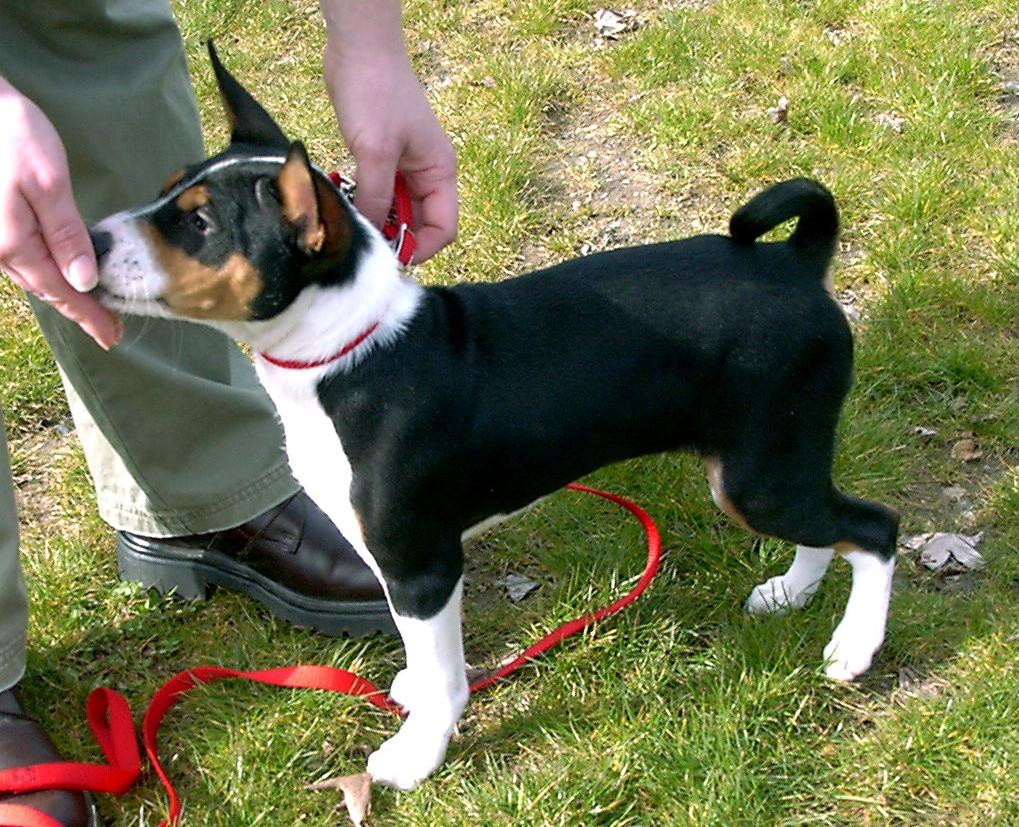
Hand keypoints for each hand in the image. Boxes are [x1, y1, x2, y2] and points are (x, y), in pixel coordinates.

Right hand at [0, 78, 121, 348]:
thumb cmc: (13, 136)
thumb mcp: (49, 183)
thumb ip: (66, 234)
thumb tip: (85, 280)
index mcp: (14, 243)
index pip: (61, 292)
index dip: (89, 316)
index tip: (113, 336)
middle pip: (47, 290)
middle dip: (80, 311)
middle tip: (111, 331)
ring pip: (35, 278)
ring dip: (66, 295)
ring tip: (95, 310)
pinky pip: (25, 261)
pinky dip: (49, 275)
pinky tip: (66, 278)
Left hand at [321, 3, 457, 262]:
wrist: (358, 49)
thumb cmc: (376, 93)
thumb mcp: (376, 152)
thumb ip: (376, 197)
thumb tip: (373, 236)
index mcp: (440, 172)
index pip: (443, 228)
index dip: (421, 247)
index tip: (391, 255)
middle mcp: (427, 173)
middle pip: (419, 223)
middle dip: (395, 235)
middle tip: (364, 242)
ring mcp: (405, 166)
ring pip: (395, 210)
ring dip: (376, 219)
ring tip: (352, 221)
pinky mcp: (382, 158)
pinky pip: (377, 193)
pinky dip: (363, 201)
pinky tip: (344, 201)